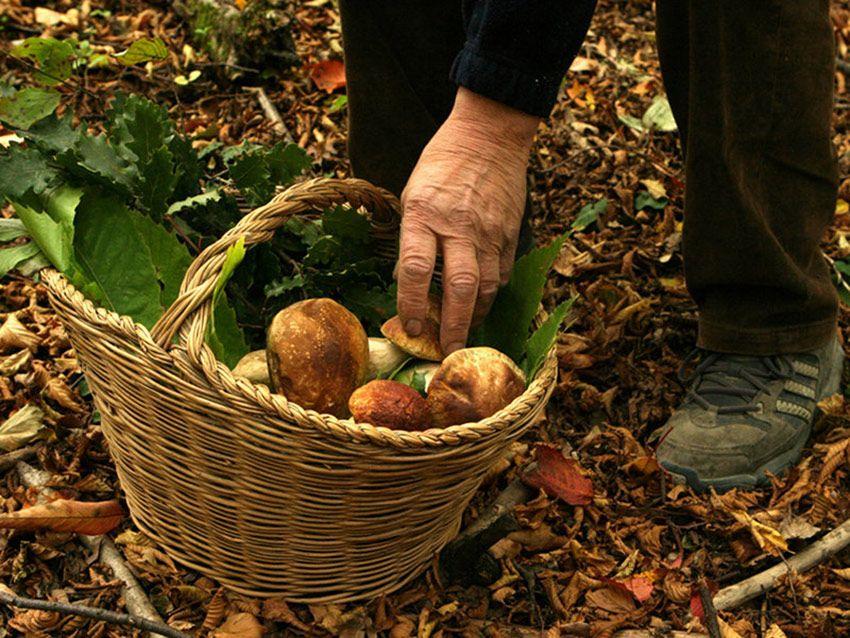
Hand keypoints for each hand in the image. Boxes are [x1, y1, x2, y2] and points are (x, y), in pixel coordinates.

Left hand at [397, 88, 539, 354]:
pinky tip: (481, 301)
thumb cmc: (441, 166)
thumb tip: (409, 284)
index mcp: (424, 214)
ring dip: (475, 315)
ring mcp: (488, 231)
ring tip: (464, 332)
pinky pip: (501, 273)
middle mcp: (458, 226)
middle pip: (459, 286)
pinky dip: (491, 292)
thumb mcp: (412, 195)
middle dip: (454, 325)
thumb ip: (412, 238)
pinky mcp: (509, 233)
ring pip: (486, 286)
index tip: (412, 328)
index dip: (412, 304)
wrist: (489, 137)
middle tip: (448, 351)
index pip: (417, 268)